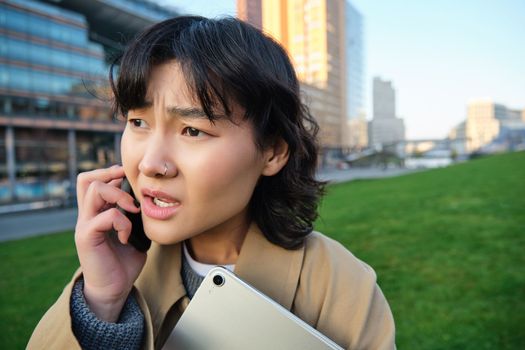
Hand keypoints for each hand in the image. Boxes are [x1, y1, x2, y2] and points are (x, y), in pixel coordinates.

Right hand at [74, 165, 144, 321]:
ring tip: (132, 210)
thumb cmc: (125, 261)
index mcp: (96, 212)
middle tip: (130, 190)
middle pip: (86, 179)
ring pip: (93, 190)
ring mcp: (85, 225)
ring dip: (118, 195)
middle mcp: (87, 216)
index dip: (109, 173)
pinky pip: (104, 216)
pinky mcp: (87, 238)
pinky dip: (121, 221)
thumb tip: (149, 199)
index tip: (129, 179)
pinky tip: (126, 236)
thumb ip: (136, 216)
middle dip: (110, 176)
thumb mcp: (134, 232)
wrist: (113, 289)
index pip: (91, 181)